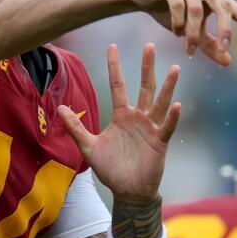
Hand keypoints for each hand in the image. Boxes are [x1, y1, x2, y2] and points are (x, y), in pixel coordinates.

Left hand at [58, 43, 180, 202]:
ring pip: (160, 102)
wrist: (127, 192)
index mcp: (122, 115)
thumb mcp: (88, 147)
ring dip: (168, 86)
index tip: (112, 46)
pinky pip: (167, 126)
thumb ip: (75, 127)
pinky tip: (178, 105)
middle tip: (149, 45)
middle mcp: (138, 117)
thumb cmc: (111, 169)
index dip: (115, 66)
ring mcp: (151, 128)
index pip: (118, 85)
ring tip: (176, 68)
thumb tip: (58, 107)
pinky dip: (172, 117)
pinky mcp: (160, 142)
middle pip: (144, 86)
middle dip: (147, 66)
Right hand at [124, 0, 236, 64]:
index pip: (236, 9)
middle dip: (224, 29)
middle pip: (223, 7)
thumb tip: (228, 62)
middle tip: (224, 49)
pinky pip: (179, 5)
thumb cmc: (169, 11)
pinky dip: (179, 22)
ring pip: (197, 10)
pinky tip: (176, 31)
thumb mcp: (191, 31)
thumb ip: (209, 44)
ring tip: (188, 48)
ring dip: (193, 32)